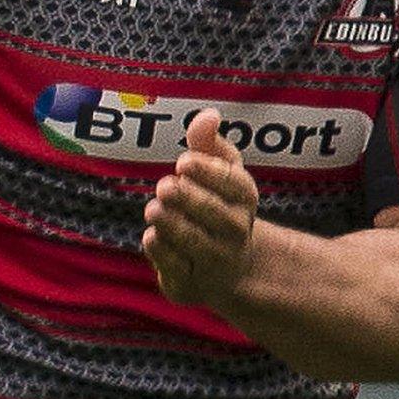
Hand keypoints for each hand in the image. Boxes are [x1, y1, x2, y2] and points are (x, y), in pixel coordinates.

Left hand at [143, 108, 259, 306]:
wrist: (225, 266)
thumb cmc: (215, 204)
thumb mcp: (217, 171)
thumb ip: (208, 142)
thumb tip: (208, 114)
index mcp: (245, 199)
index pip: (235, 184)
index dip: (209, 172)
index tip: (184, 161)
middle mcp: (236, 232)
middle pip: (216, 215)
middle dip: (188, 198)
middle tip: (165, 185)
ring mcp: (216, 261)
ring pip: (194, 242)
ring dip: (171, 223)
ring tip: (155, 209)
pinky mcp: (191, 284)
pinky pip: (174, 268)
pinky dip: (161, 251)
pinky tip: (153, 236)